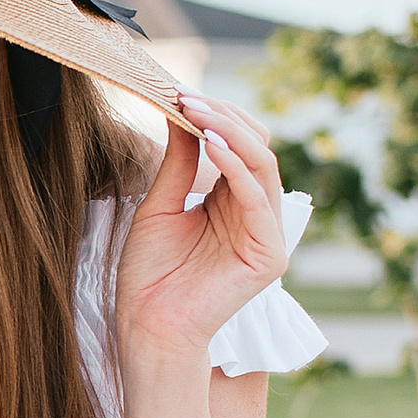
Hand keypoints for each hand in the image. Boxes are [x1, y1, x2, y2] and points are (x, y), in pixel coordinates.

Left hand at [113, 92, 291, 366]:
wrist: (147, 325)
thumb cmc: (149, 274)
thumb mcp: (161, 204)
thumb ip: (178, 161)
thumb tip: (181, 110)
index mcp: (232, 202)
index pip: (238, 145)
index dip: (214, 116)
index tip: (179, 91)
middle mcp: (255, 213)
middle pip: (256, 148)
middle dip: (223, 117)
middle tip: (187, 95)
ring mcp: (267, 233)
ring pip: (262, 165)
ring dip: (229, 132)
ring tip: (196, 111)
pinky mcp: (270, 254)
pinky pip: (257, 197)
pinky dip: (235, 166)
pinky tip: (211, 143)